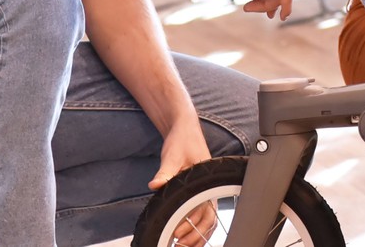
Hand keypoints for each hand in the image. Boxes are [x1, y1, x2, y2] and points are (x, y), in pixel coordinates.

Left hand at [151, 121, 215, 246]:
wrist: (185, 128)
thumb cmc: (182, 140)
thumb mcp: (172, 155)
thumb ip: (165, 172)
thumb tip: (155, 184)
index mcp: (205, 179)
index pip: (202, 207)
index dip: (190, 223)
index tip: (177, 232)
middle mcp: (209, 187)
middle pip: (209, 218)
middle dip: (195, 235)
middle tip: (179, 244)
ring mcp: (206, 191)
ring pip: (209, 219)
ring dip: (198, 235)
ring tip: (183, 245)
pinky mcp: (200, 192)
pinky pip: (204, 214)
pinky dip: (199, 228)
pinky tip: (188, 237)